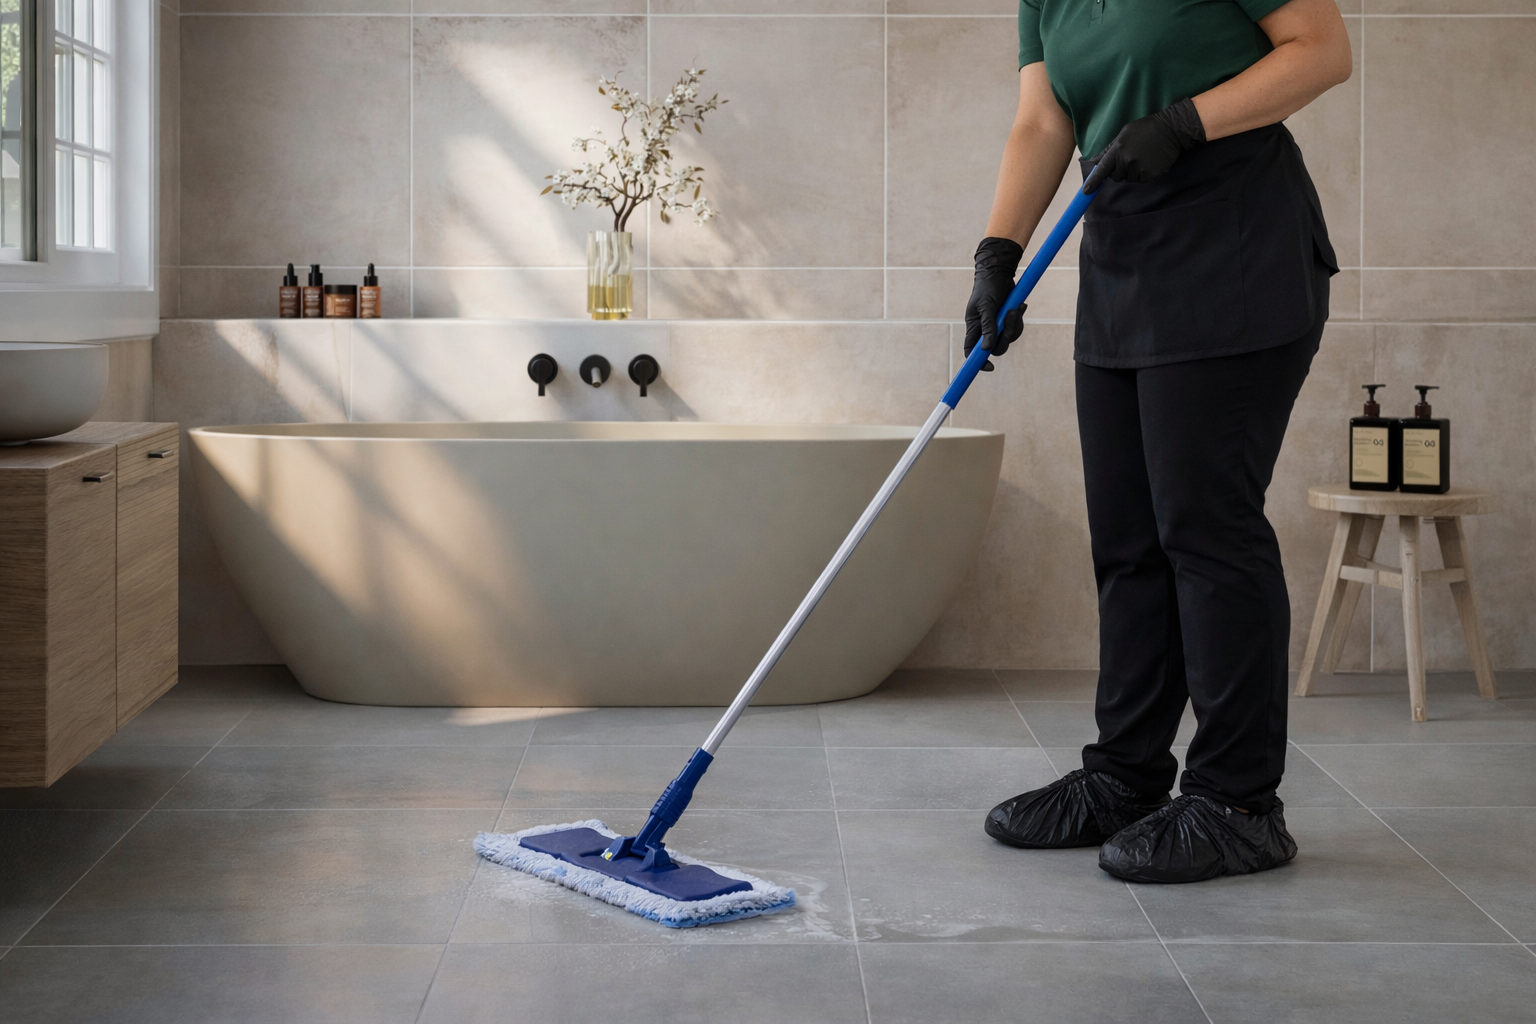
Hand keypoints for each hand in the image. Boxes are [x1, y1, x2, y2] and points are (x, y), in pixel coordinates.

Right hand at [964, 237, 1025, 370]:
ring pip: (1008, 338)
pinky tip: (1019, 306)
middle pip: (995, 347)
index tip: (990, 367)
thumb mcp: (987, 306)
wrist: (999, 272)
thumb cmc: (988, 287)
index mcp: (974, 327)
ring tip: (1015, 307)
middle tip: (1010, 317)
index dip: (979, 362)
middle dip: (1006, 336)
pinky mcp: (1006, 320)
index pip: (971, 351)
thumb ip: (988, 327)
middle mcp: (984, 329)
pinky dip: (1019, 318)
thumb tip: (987, 349)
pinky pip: (1016, 328)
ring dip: (1014, 324)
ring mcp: (996, 325)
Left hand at [1085, 97, 1205, 192]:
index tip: (1086, 192)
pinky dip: (1145, 174)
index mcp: (1118, 149)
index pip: (1102, 169)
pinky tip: (1151, 161)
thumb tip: (1094, 161)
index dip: (1093, 181)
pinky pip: (1142, 180)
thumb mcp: (1124, 134)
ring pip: (1130, 179)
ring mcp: (1139, 169)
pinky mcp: (1150, 175)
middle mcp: (1127, 161)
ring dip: (1134, 172)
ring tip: (1144, 156)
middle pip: (1116, 177)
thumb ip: (1109, 149)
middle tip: (1133, 156)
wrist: (1172, 129)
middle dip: (1121, 170)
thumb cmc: (1146, 129)